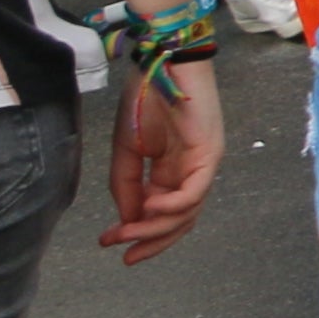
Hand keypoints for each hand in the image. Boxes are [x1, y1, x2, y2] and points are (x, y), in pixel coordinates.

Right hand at [104, 59, 221, 262]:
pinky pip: (196, 190)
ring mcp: (203, 163)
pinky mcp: (210, 153)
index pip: (160, 214)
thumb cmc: (145, 99)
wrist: (159, 63)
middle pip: (179, 221)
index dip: (137, 232)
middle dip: (150, 240)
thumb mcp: (126, 150)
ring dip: (156, 226)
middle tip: (125, 254)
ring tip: (128, 231)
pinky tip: (151, 208)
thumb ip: (126, 186)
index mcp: (170, 171)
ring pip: (187, 211)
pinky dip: (173, 205)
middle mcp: (190, 172)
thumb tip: (127, 220)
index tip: (108, 243)